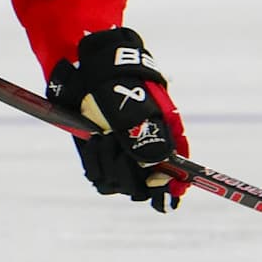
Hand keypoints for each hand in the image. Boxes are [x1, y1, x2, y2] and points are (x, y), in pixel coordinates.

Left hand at [48, 28, 187, 212]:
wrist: (83, 70)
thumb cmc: (113, 83)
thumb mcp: (132, 107)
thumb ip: (145, 137)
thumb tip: (159, 166)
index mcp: (165, 135)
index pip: (178, 172)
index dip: (174, 186)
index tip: (168, 191)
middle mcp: (146, 150)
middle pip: (146, 186)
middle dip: (131, 173)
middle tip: (116, 145)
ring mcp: (123, 155)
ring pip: (121, 184)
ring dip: (110, 165)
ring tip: (102, 136)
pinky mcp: (100, 158)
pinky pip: (100, 179)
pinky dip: (96, 164)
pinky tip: (94, 141)